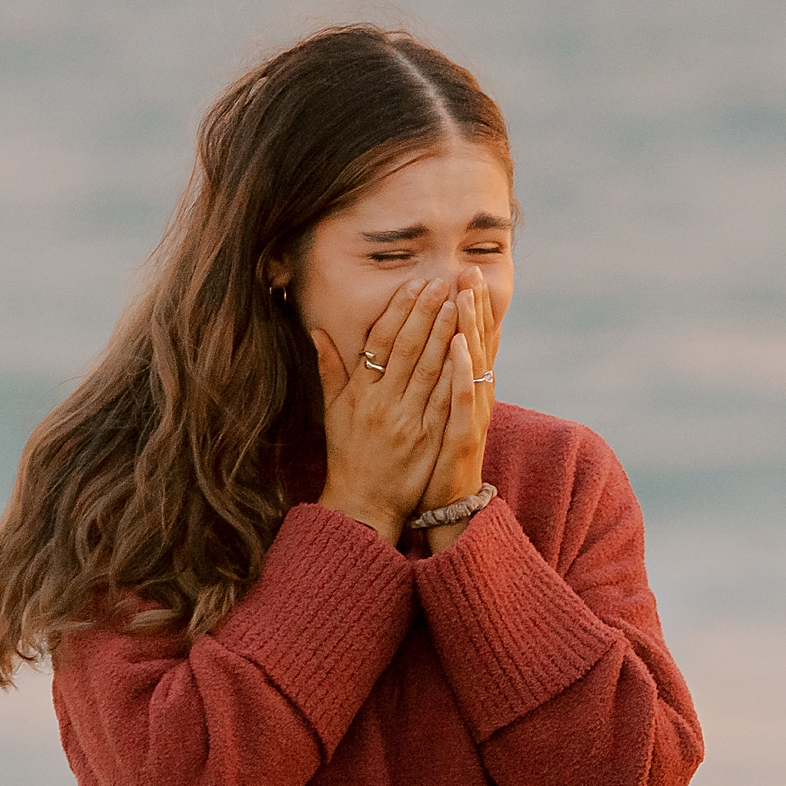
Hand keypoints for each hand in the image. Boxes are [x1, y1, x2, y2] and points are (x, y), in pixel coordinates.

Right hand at [313, 277, 460, 541]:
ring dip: (444, 333)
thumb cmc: (346, 455)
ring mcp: (405, 421)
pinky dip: (456, 373)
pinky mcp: (426, 439)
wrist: (362, 503)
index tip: (415, 285)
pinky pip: (444, 400)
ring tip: (458, 303)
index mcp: (358, 394)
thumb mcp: (332, 411)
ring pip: (428, 368)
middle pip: (406, 349)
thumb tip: (316, 332)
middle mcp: (380, 403)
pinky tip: (469, 349)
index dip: (398, 311)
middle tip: (441, 282)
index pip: (380, 342)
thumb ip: (329, 370)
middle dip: (425, 313)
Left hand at [421, 270, 501, 551]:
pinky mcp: (464, 435)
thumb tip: (425, 351)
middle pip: (475, 343)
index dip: (466, 307)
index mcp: (460, 389)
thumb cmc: (429, 458)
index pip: (466, 339)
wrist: (441, 505)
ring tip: (466, 294)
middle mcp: (472, 397)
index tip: (460, 271)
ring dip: (471, 327)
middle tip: (469, 269)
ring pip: (473, 364)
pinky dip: (463, 369)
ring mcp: (470, 415)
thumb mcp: (426, 413)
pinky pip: (463, 397)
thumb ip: (426, 380)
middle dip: (473, 306)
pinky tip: (459, 345)